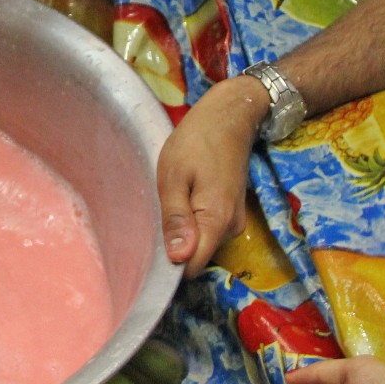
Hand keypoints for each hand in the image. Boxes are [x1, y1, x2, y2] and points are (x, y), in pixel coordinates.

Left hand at [156, 75, 263, 272]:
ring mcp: (235, 221)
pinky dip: (193, 221)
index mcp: (216, 221)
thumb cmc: (197, 141)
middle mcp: (231, 228)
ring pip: (202, 243)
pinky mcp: (233, 213)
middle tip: (156, 213)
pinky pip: (208, 230)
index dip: (170, 264)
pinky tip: (183, 197)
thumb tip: (179, 259)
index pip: (192, 267)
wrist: (230, 116)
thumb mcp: (174, 177)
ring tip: (170, 199)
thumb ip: (176, 219)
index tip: (149, 248)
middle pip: (197, 257)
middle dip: (175, 246)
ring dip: (184, 230)